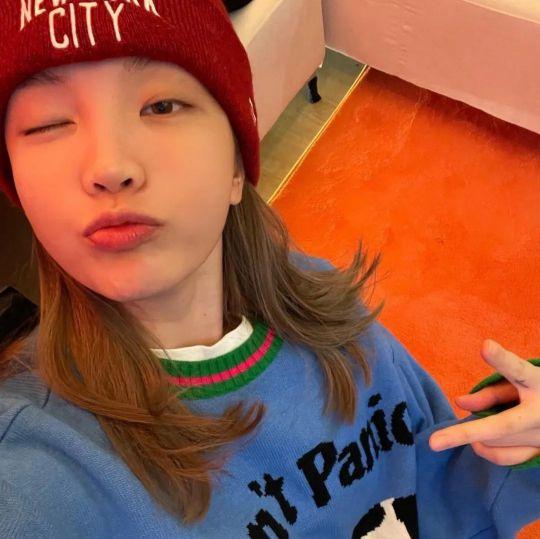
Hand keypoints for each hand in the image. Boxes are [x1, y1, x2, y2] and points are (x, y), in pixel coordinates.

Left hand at [429, 339, 539, 465]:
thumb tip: (459, 404)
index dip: (501, 359)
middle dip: (466, 433)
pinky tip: (477, 444)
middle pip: (501, 424)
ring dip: (475, 436)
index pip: (518, 370)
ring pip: (496, 441)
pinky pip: (507, 457)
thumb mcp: (522, 382)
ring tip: (466, 429)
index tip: (485, 346)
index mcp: (538, 382)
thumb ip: (492, 391)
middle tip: (433, 443)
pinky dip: (487, 451)